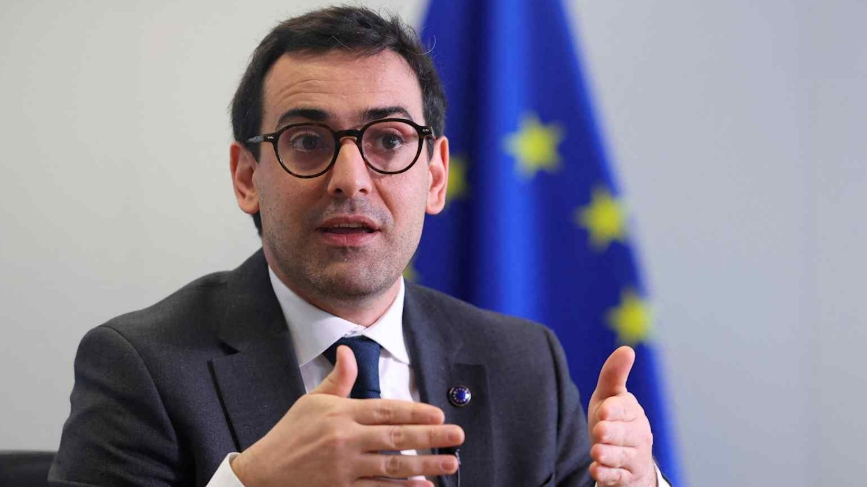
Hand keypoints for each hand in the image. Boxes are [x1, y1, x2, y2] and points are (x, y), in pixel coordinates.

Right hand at [231, 345, 463, 486]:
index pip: (386, 410)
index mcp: (340, 414)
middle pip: (396, 437)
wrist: (262, 474)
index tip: (439, 415)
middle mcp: (345, 440)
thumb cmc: (289, 435)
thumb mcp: (311, 401)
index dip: (415, 412)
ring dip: (425, 465)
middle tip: (457, 436)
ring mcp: (344, 468)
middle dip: (431, 437)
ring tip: (449, 464)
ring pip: (393, 467)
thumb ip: (338, 379)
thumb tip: (349, 351)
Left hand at [587, 346, 655, 486]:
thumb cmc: (612, 421)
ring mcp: (635, 457)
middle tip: (599, 432)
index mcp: (632, 411)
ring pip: (622, 457)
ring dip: (608, 455)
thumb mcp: (608, 397)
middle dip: (612, 433)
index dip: (614, 411)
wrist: (623, 457)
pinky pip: (618, 477)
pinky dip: (607, 474)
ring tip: (596, 452)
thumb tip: (627, 349)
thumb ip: (614, 376)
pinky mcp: (628, 477)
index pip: (624, 409)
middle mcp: (638, 434)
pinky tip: (596, 470)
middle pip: (625, 434)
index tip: (603, 411)